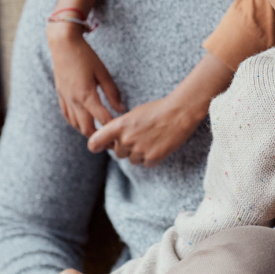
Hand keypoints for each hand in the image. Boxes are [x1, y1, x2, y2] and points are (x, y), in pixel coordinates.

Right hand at [48, 24, 125, 136]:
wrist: (63, 44)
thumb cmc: (85, 55)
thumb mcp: (103, 72)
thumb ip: (113, 92)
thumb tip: (122, 109)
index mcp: (87, 95)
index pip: (102, 119)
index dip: (113, 129)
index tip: (122, 135)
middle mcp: (74, 100)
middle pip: (86, 128)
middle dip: (99, 138)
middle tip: (111, 143)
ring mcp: (65, 99)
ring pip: (75, 125)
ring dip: (87, 132)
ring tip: (99, 135)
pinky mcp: (60, 96)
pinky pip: (67, 116)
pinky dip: (76, 123)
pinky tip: (83, 124)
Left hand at [86, 53, 232, 164]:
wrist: (179, 113)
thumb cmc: (156, 110)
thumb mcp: (132, 115)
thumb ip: (119, 128)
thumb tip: (109, 142)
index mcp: (119, 126)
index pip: (95, 142)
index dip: (95, 146)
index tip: (98, 146)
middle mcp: (126, 140)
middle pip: (118, 153)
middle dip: (126, 148)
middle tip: (140, 136)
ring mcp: (139, 150)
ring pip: (132, 160)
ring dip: (139, 153)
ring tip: (151, 139)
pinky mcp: (153, 158)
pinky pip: (145, 164)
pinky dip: (151, 158)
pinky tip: (158, 145)